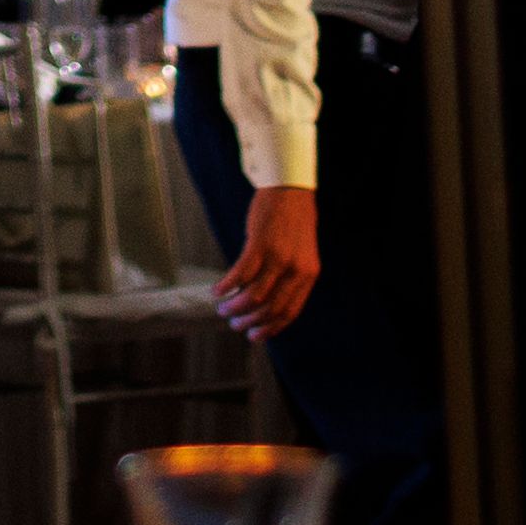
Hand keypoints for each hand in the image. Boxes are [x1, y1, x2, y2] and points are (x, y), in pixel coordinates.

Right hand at [214, 176, 321, 338]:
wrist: (291, 189)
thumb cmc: (293, 221)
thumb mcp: (302, 253)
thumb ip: (291, 276)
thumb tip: (268, 302)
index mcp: (308, 275)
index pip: (290, 312)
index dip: (270, 328)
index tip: (254, 336)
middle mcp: (296, 270)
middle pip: (270, 308)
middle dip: (249, 321)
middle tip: (234, 323)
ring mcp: (278, 258)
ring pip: (253, 296)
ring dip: (235, 307)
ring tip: (223, 309)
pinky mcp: (259, 244)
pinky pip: (240, 274)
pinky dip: (226, 286)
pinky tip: (217, 290)